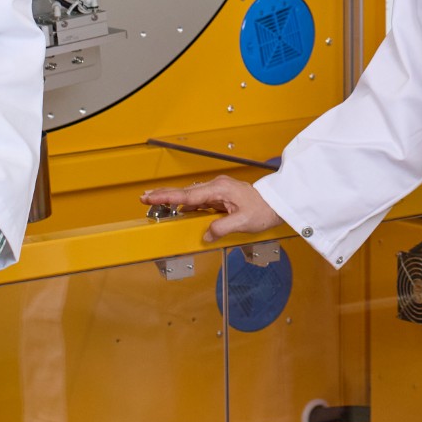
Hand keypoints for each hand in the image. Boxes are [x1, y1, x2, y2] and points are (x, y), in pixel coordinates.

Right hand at [141, 176, 284, 242]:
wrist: (277, 203)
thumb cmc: (264, 209)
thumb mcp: (244, 221)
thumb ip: (222, 227)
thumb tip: (206, 234)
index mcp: (219, 189)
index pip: (188, 194)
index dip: (167, 197)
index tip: (151, 197)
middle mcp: (216, 187)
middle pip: (185, 192)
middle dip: (164, 195)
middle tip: (144, 199)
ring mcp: (217, 191)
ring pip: (190, 196)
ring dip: (173, 200)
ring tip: (155, 204)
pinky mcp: (219, 197)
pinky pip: (198, 200)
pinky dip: (185, 204)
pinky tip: (177, 209)